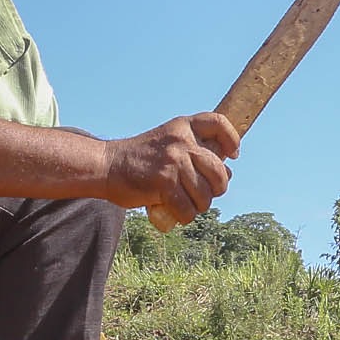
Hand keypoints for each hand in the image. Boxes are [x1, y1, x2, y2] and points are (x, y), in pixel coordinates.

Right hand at [107, 113, 240, 225]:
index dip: (232, 139)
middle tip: (204, 193)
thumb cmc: (142, 159)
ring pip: (205, 195)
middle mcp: (181, 141)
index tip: (232, 155)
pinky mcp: (164, 183)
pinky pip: (188, 209)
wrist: (107, 166)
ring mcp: (173, 161)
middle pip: (219, 171)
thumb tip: (228, 171)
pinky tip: (177, 212)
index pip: (219, 123)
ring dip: (198, 206)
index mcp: (183, 127)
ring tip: (186, 204)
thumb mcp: (169, 143)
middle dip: (217, 188)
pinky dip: (184, 216)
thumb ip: (195, 152)